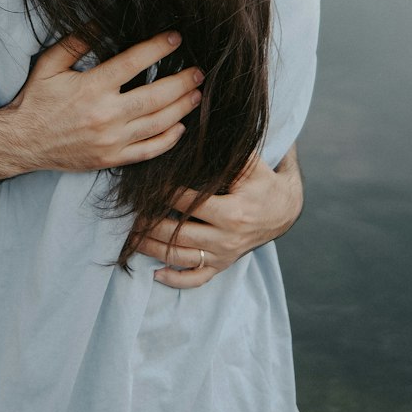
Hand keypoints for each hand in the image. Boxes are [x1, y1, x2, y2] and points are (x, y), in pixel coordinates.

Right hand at [0, 31, 203, 172]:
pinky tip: (180, 126)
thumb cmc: (36, 99)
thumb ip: (77, 42)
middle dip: (182, 82)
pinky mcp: (112, 159)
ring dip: (182, 108)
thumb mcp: (50, 64)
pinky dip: (169, 139)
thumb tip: (103, 21)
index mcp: (92, 87)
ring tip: (197, 94)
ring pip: (158, 124)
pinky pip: (149, 152)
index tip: (176, 39)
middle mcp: (106, 115)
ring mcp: (111, 141)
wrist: (21, 142)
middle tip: (199, 71)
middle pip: (156, 96)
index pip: (134, 63)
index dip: (158, 48)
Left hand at [141, 145, 303, 287]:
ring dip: (153, 250)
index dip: (163, 194)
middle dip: (150, 225)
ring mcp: (224, 255)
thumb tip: (195, 131)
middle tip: (128, 215)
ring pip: (182, 258)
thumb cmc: (263, 182)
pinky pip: (197, 279)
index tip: (145, 187)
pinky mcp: (223, 265)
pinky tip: (155, 274)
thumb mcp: (250, 165)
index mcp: (232, 213)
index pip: (187, 204)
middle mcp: (226, 239)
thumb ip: (225, 152)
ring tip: (130, 239)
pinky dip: (176, 280)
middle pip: (179, 234)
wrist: (284, 210)